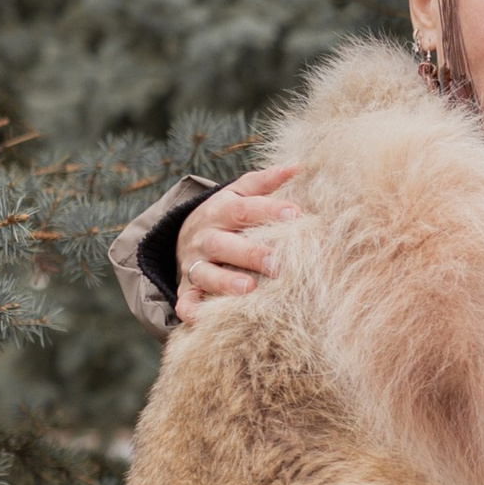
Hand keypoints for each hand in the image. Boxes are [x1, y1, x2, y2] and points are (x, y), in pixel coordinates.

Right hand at [175, 163, 298, 322]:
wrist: (184, 237)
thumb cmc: (225, 217)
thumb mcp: (238, 194)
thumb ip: (265, 182)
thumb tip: (299, 165)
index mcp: (220, 211)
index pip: (244, 209)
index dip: (269, 210)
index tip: (296, 214)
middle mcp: (205, 238)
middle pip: (225, 244)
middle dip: (250, 254)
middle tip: (278, 264)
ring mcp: (193, 264)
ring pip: (205, 273)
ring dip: (225, 282)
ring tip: (248, 289)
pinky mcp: (187, 290)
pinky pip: (186, 303)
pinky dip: (193, 311)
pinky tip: (206, 319)